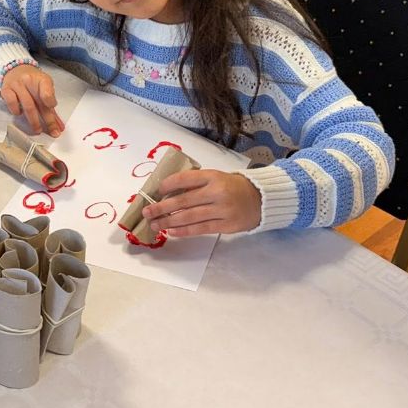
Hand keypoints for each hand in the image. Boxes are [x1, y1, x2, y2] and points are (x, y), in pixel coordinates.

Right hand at [0, 65, 63, 136]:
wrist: (16, 70)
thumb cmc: (32, 82)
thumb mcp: (45, 88)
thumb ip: (50, 106)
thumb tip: (59, 126)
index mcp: (41, 79)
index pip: (47, 89)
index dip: (50, 100)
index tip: (53, 108)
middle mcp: (29, 80)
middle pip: (39, 103)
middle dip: (47, 120)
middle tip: (52, 131)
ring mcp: (17, 85)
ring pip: (27, 106)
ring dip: (33, 121)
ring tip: (38, 130)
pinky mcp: (6, 90)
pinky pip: (12, 104)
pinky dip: (17, 111)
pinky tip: (20, 113)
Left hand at [142, 169, 261, 236]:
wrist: (260, 199)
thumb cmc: (232, 187)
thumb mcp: (216, 178)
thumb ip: (196, 184)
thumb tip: (167, 193)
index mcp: (213, 176)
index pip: (186, 179)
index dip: (169, 184)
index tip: (157, 190)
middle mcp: (217, 192)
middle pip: (183, 201)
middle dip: (161, 207)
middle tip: (146, 212)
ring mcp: (222, 210)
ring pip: (189, 217)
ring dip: (168, 221)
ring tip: (154, 224)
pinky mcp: (226, 226)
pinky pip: (200, 229)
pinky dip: (183, 231)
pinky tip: (171, 231)